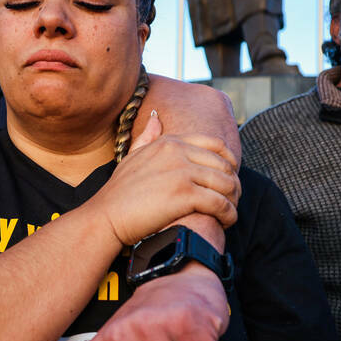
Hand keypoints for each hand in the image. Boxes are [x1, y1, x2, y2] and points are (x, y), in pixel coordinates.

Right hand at [88, 112, 238, 247]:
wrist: (106, 216)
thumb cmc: (118, 192)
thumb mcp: (132, 157)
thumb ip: (147, 137)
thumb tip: (155, 118)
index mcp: (169, 143)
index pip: (215, 144)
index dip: (230, 161)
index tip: (230, 177)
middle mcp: (178, 152)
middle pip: (225, 165)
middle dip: (234, 184)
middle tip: (232, 200)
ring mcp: (182, 172)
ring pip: (226, 184)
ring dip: (233, 201)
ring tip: (230, 214)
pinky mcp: (185, 194)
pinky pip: (220, 203)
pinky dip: (228, 215)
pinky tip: (225, 222)